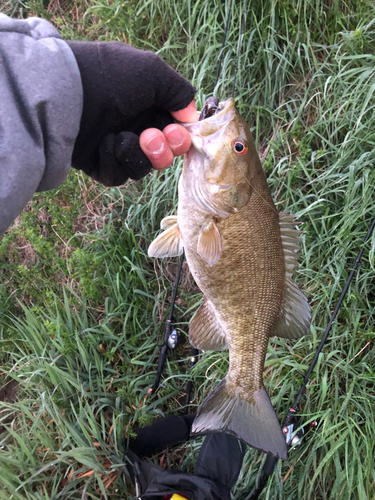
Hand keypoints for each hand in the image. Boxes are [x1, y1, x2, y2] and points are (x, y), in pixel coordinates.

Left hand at [66, 41, 196, 185]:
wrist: (64, 94)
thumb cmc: (109, 77)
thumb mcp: (153, 71)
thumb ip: (180, 91)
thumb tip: (189, 116)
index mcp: (149, 106)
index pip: (175, 132)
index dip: (180, 138)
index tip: (176, 133)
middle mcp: (134, 127)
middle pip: (163, 155)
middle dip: (163, 151)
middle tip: (150, 138)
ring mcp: (116, 148)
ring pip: (143, 168)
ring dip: (137, 155)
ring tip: (120, 137)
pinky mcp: (99, 165)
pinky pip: (118, 175)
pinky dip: (114, 160)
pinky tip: (103, 143)